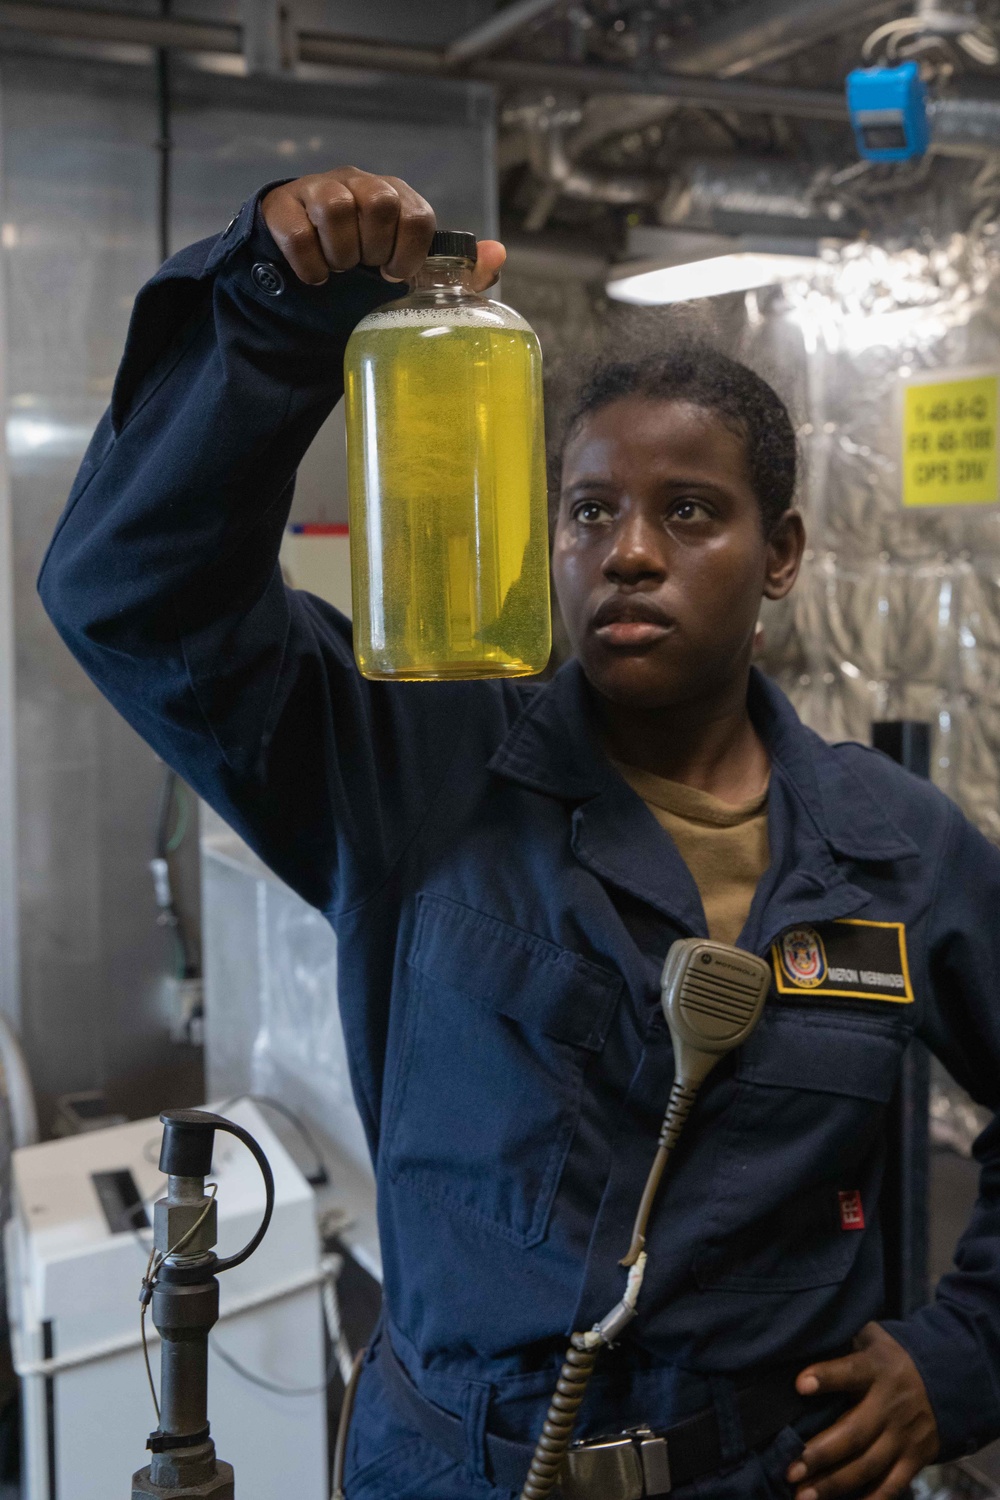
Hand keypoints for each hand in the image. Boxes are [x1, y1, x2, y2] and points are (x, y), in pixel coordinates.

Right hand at [262, 168, 504, 288]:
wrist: (302, 252)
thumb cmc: (365, 259)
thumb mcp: (411, 265)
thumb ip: (456, 267)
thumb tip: (498, 254)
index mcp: (396, 196)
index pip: (417, 214)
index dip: (410, 252)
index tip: (395, 275)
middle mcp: (359, 183)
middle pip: (379, 203)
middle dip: (375, 249)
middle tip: (365, 270)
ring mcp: (318, 189)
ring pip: (336, 210)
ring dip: (341, 255)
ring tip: (339, 270)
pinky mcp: (283, 206)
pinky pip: (299, 232)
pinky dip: (309, 264)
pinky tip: (315, 276)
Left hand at [785, 1324, 938, 1499]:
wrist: (946, 1377)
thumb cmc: (889, 1357)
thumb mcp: (870, 1337)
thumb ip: (841, 1340)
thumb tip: (798, 1340)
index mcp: (876, 1368)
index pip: (850, 1371)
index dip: (826, 1377)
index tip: (800, 1385)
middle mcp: (890, 1404)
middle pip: (855, 1432)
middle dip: (821, 1454)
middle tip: (790, 1470)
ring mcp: (904, 1435)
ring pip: (868, 1465)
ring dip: (834, 1484)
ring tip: (803, 1496)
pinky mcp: (915, 1458)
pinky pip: (892, 1485)